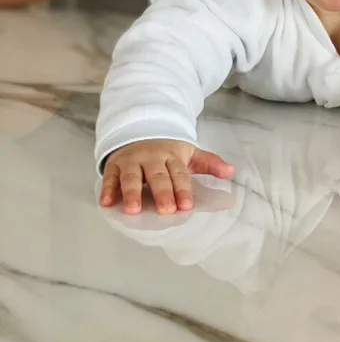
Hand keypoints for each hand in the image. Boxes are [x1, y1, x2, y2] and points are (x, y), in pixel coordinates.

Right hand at [99, 139, 234, 214]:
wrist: (139, 131)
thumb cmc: (167, 151)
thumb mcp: (189, 154)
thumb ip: (209, 163)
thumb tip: (231, 171)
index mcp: (172, 156)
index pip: (179, 174)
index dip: (183, 189)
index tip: (187, 205)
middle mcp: (151, 158)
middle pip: (157, 175)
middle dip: (162, 192)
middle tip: (166, 211)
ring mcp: (131, 161)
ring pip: (131, 176)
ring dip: (131, 192)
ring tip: (133, 210)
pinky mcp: (114, 165)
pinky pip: (109, 177)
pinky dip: (107, 189)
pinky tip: (106, 203)